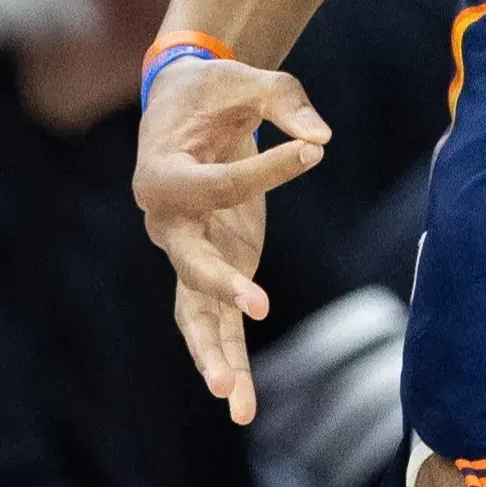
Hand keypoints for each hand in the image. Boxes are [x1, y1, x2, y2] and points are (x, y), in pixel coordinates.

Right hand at [131, 55, 329, 424]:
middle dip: (222, 286)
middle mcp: (165, 222)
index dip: (269, 170)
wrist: (182, 103)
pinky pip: (212, 320)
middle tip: (257, 305)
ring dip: (214, 354)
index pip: (220, 186)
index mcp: (163, 174)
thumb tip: (322, 139)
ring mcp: (186, 252)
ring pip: (193, 312)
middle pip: (189, 263)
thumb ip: (286, 104)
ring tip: (234, 397)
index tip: (311, 151)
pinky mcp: (210, 267)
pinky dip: (226, 358)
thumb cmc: (215, 90)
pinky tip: (242, 405)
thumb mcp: (249, 81)